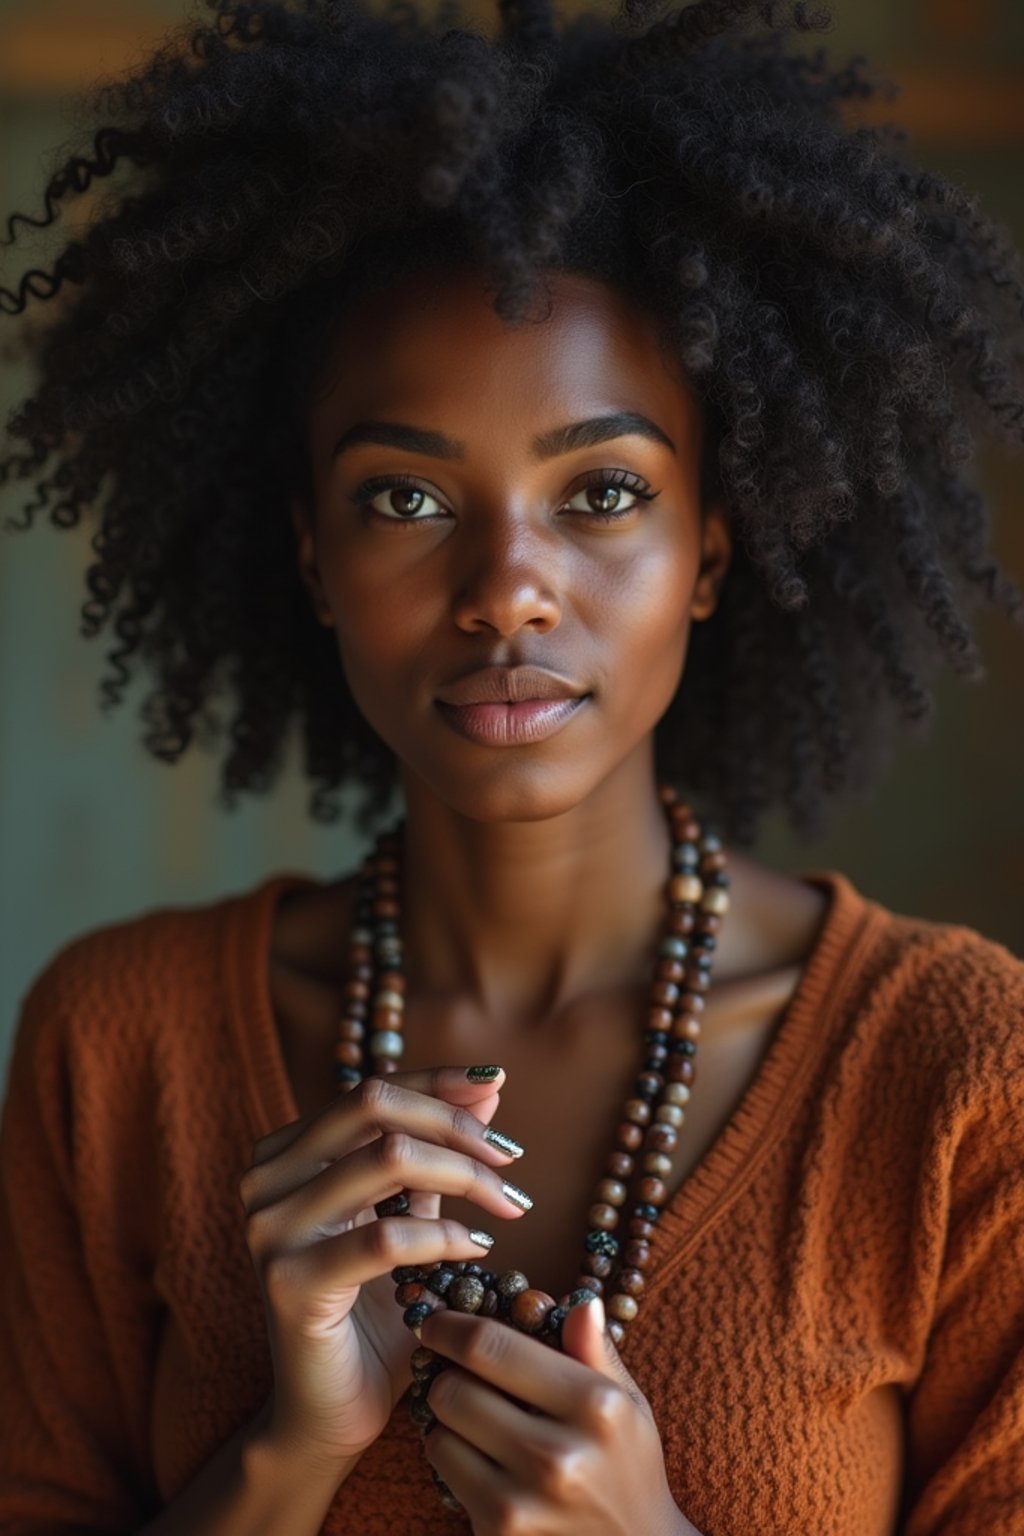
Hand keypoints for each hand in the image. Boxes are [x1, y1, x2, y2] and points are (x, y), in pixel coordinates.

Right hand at [237, 1066, 529, 1473]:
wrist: (331, 1412)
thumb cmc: (375, 1313)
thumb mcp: (410, 1216)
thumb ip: (438, 1153)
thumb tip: (489, 1086)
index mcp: (285, 1153)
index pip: (370, 1090)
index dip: (438, 1082)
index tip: (497, 1084)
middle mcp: (266, 1179)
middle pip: (372, 1105)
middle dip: (453, 1124)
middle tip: (510, 1158)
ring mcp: (270, 1229)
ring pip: (387, 1157)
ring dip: (464, 1175)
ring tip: (508, 1206)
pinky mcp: (289, 1282)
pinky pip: (387, 1237)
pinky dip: (445, 1236)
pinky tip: (477, 1250)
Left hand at [418, 1296, 696, 1535]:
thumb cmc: (628, 1468)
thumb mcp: (628, 1405)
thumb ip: (597, 1351)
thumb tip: (579, 1302)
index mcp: (594, 1405)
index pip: (493, 1347)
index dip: (451, 1327)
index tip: (436, 1321)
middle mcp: (557, 1455)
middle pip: (454, 1389)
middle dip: (446, 1374)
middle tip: (455, 1372)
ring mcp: (523, 1501)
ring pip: (440, 1433)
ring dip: (446, 1419)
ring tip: (472, 1419)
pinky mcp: (498, 1534)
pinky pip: (445, 1474)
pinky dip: (451, 1457)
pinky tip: (479, 1457)